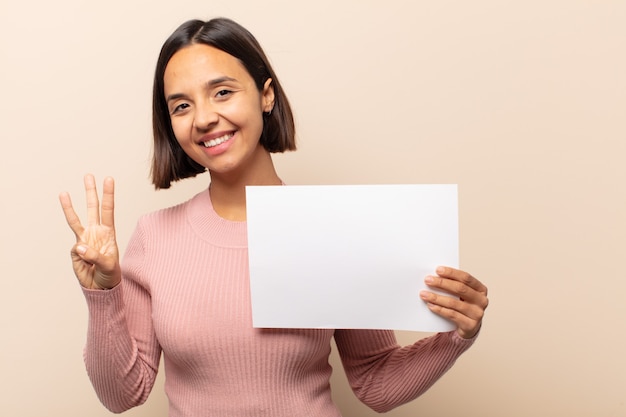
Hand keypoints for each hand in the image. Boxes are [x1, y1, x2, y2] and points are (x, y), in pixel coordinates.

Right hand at [59, 174, 120, 289]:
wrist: (100, 287)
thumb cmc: (110, 274)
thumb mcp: (108, 265)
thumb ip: (95, 255)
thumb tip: (79, 246)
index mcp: (109, 232)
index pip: (108, 210)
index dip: (108, 194)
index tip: (109, 179)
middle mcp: (96, 232)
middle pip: (93, 208)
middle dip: (90, 192)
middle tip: (89, 175)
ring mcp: (85, 240)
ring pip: (76, 220)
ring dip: (69, 207)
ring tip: (63, 193)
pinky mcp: (76, 251)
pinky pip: (74, 249)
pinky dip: (79, 256)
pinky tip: (87, 264)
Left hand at [420, 266, 488, 338]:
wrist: (469, 327)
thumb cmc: (463, 306)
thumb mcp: (462, 295)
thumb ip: (454, 285)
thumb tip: (435, 276)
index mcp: (481, 289)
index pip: (466, 278)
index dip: (451, 273)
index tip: (438, 270)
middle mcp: (482, 301)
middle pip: (460, 289)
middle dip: (442, 283)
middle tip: (428, 280)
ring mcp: (477, 314)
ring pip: (453, 303)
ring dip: (436, 297)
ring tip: (424, 294)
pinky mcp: (470, 325)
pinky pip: (451, 315)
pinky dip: (439, 309)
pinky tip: (430, 305)